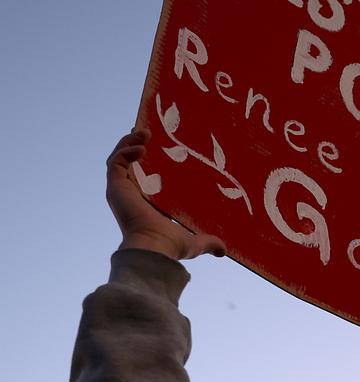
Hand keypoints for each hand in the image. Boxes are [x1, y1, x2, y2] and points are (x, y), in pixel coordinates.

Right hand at [107, 128, 225, 259]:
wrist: (155, 247)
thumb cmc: (171, 246)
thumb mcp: (194, 242)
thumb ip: (208, 242)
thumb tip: (223, 251)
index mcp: (144, 204)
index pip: (142, 177)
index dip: (146, 160)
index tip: (156, 144)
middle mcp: (130, 196)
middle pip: (127, 163)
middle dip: (134, 144)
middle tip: (147, 130)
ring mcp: (120, 191)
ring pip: (118, 158)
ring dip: (129, 142)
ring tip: (144, 131)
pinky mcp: (115, 187)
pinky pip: (115, 162)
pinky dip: (125, 151)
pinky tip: (141, 146)